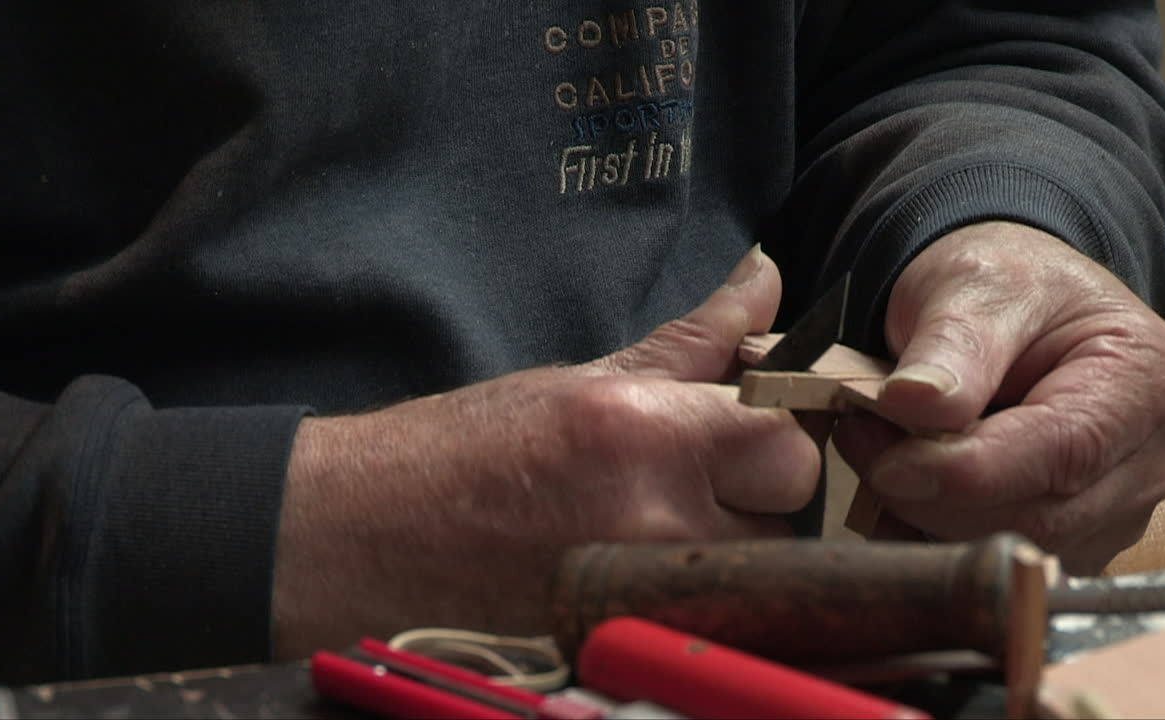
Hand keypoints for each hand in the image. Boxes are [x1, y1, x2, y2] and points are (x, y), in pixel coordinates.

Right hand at [270, 246, 818, 658]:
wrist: (374, 534)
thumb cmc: (469, 447)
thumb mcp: (589, 377)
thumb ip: (694, 339)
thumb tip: (763, 280)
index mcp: (643, 433)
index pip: (785, 434)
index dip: (779, 426)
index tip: (753, 424)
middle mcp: (652, 516)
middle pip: (790, 506)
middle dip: (769, 487)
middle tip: (720, 476)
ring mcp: (639, 588)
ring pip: (761, 564)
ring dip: (742, 541)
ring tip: (675, 520)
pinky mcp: (625, 633)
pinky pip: (712, 608)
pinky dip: (703, 585)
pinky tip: (655, 562)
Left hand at [833, 222, 1164, 573]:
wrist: (1009, 305)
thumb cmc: (1004, 286)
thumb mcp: (975, 285)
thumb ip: (952, 344)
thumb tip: (913, 404)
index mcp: (1146, 381)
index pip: (1061, 453)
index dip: (964, 471)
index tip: (886, 462)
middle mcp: (1147, 459)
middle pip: (1037, 516)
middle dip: (933, 494)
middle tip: (859, 442)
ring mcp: (1114, 509)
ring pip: (1010, 546)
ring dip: (925, 515)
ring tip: (876, 449)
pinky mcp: (1070, 538)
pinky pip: (992, 556)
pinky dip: (930, 531)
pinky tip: (900, 484)